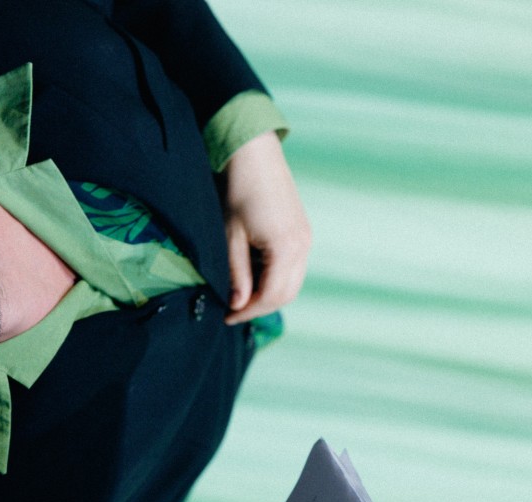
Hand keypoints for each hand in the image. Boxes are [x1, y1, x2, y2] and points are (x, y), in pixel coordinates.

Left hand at [221, 131, 310, 324]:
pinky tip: (252, 275)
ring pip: (292, 282)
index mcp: (287, 248)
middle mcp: (303, 246)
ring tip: (240, 294)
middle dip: (260, 307)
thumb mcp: (230, 236)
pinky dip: (274, 278)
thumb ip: (237, 273)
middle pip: (286, 294)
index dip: (248, 311)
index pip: (271, 296)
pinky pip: (293, 267)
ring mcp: (306, 238)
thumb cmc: (237, 191)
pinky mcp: (302, 231)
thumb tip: (237, 304)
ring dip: (268, 294)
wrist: (253, 154)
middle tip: (232, 311)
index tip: (226, 316)